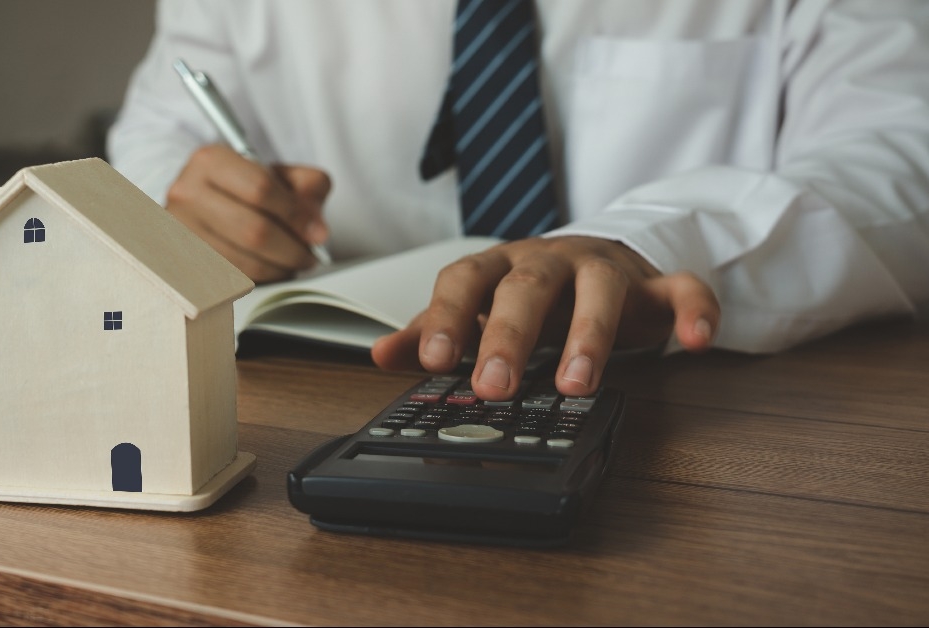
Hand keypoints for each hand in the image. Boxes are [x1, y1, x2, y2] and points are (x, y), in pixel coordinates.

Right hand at [166, 144, 331, 282]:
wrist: (201, 197)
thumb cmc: (242, 185)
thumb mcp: (279, 173)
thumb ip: (308, 187)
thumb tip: (317, 230)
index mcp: (211, 161)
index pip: (260, 189)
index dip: (296, 214)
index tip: (315, 230)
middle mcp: (187, 193)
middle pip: (253, 231)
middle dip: (292, 249)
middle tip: (310, 254)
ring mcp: (181, 231)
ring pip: (245, 261)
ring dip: (280, 268)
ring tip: (294, 261)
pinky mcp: (183, 262)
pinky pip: (233, 279)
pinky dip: (262, 277)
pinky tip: (272, 267)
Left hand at [371, 236, 719, 398]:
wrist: (600, 259)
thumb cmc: (532, 293)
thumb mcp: (480, 310)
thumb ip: (434, 331)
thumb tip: (380, 354)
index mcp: (500, 266)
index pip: (465, 280)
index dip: (448, 316)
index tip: (432, 359)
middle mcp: (550, 261)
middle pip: (527, 287)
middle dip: (509, 336)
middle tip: (496, 386)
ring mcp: (605, 269)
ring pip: (600, 291)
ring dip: (590, 335)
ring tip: (578, 383)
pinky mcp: (655, 284)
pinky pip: (682, 288)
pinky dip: (693, 310)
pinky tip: (695, 340)